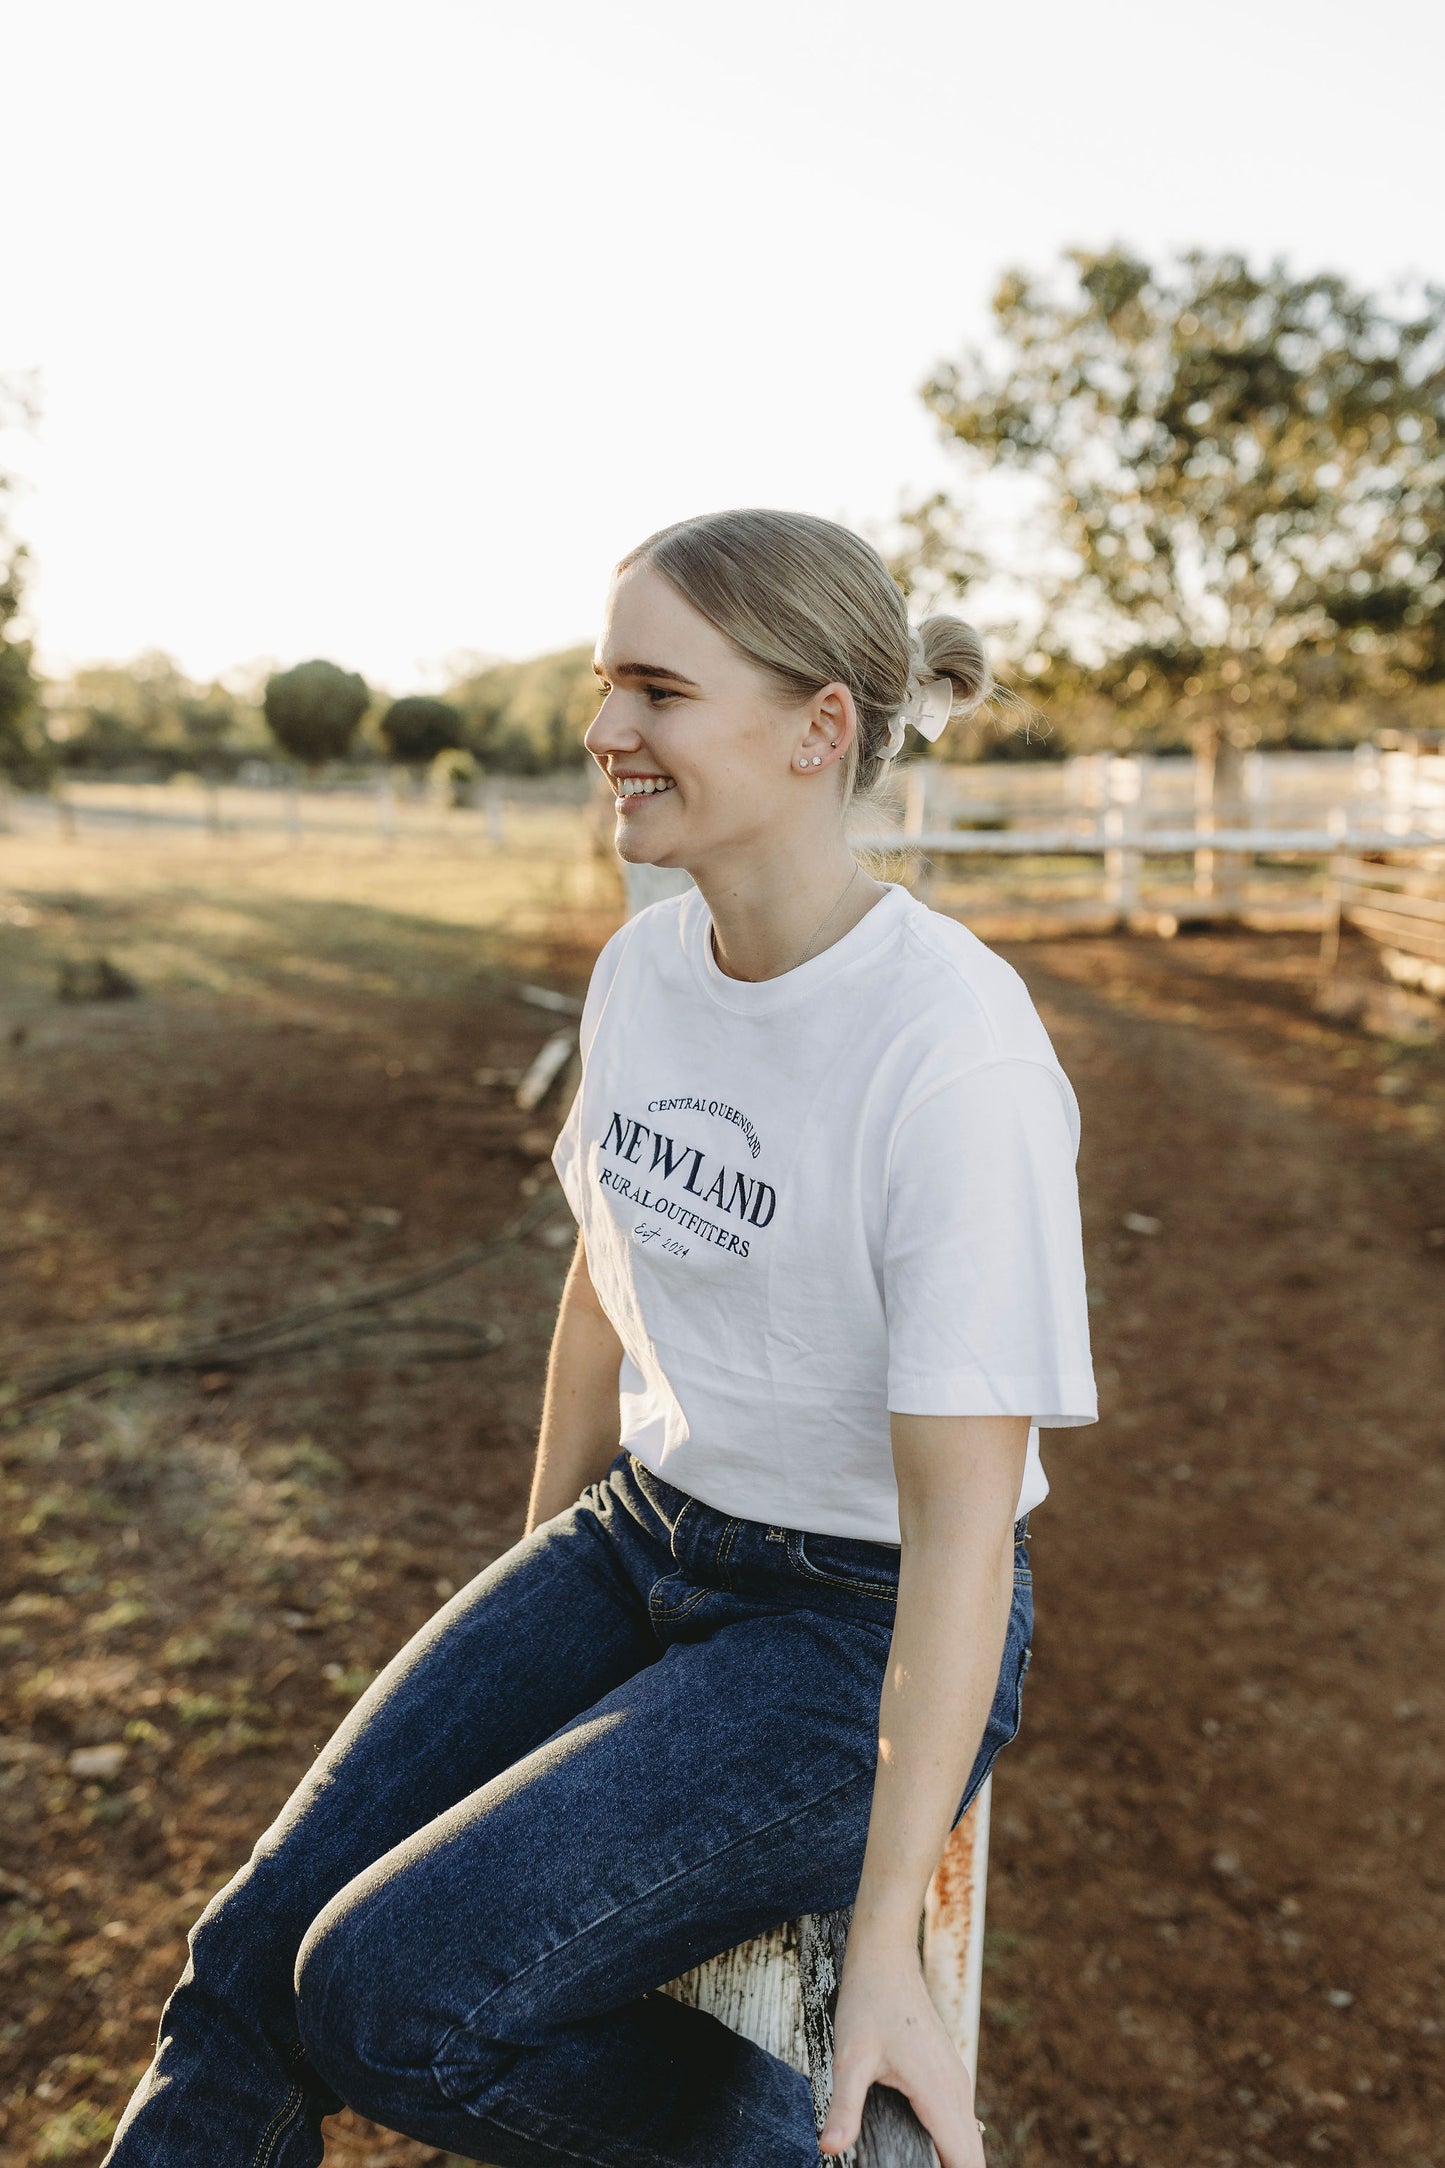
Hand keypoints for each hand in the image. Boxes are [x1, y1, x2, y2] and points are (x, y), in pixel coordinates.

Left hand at [819, 1945, 984, 2167]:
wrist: (885, 1957)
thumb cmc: (868, 2002)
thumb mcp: (850, 2057)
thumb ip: (844, 2106)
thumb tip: (828, 2148)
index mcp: (940, 2093)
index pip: (966, 2164)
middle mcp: (957, 2089)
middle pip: (971, 2158)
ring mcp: (955, 2079)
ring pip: (968, 2139)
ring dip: (951, 2162)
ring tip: (915, 2164)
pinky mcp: (947, 2071)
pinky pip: (959, 2120)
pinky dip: (949, 2143)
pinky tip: (920, 2148)